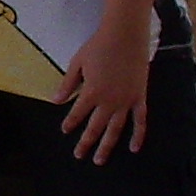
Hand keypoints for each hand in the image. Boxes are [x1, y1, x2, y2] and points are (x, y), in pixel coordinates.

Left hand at [57, 20, 151, 163]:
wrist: (126, 35)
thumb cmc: (98, 46)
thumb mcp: (77, 63)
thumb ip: (68, 84)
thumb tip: (56, 100)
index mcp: (91, 92)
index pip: (77, 114)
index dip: (70, 123)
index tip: (65, 131)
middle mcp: (109, 101)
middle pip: (95, 127)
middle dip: (86, 143)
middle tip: (79, 155)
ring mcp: (126, 101)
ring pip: (116, 130)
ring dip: (107, 146)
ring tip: (100, 160)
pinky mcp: (140, 97)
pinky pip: (140, 121)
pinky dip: (138, 136)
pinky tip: (133, 148)